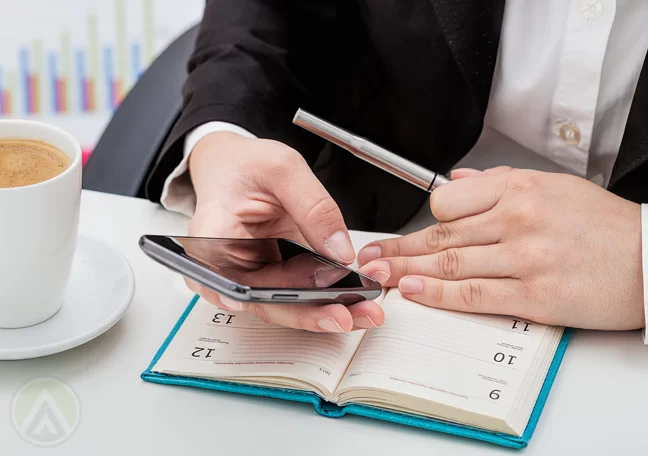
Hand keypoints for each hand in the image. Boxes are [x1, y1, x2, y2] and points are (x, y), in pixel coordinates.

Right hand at [185, 132, 383, 331]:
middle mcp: (230, 262)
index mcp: (214, 232)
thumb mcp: (283, 167)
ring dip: (324, 311)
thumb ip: (313, 206)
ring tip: (362, 310)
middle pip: (261, 300)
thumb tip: (339, 251)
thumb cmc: (246, 166)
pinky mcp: (276, 275)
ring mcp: (254, 272)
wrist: (240, 168)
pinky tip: (357, 297)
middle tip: (342, 315)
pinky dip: (329, 298)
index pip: (215, 273)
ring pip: (285, 304)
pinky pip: (300, 294)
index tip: (257, 301)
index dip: (234, 294)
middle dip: (305, 312)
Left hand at [357, 167, 643, 329]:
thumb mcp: (553, 186)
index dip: (422, 219)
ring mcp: (524, 258)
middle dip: (397, 247)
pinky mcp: (534, 295)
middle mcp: (517, 220)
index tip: (404, 230)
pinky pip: (474, 294)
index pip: (449, 202)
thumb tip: (458, 182)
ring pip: (449, 264)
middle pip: (440, 234)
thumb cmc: (604, 224)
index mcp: (519, 189)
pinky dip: (438, 294)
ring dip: (407, 270)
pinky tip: (415, 291)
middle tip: (368, 256)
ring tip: (379, 275)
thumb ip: (499, 183)